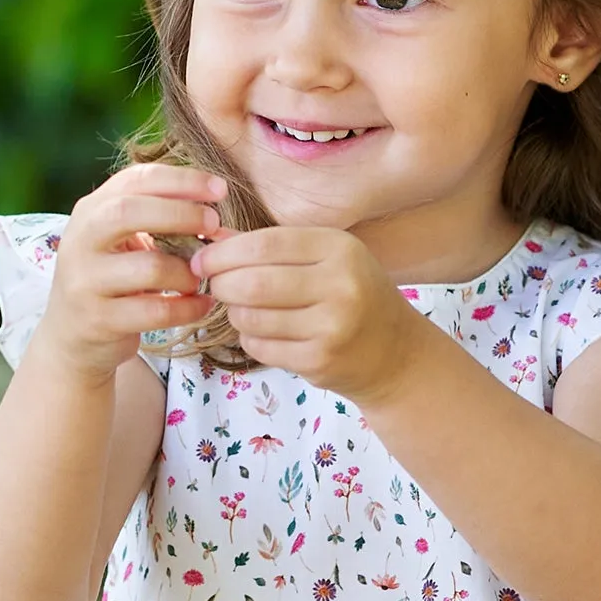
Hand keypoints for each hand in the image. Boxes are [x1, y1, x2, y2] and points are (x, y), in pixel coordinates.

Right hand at [35, 164, 228, 381]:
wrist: (71, 335)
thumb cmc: (111, 278)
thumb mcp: (121, 238)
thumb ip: (153, 215)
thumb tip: (211, 201)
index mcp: (91, 211)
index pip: (135, 180)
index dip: (181, 181)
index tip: (219, 189)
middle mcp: (81, 241)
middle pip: (129, 212)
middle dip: (181, 214)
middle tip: (214, 224)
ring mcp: (86, 282)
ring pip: (149, 268)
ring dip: (187, 271)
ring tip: (201, 277)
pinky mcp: (100, 320)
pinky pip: (156, 311)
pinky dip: (188, 308)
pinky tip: (202, 305)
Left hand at [192, 225, 424, 405]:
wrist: (396, 354)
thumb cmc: (354, 297)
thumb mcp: (327, 260)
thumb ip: (273, 247)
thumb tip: (213, 238)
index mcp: (339, 250)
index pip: (264, 245)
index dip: (224, 252)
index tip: (203, 259)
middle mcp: (340, 286)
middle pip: (254, 283)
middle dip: (222, 284)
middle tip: (216, 286)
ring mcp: (331, 328)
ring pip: (253, 318)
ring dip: (235, 314)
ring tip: (243, 309)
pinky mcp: (320, 361)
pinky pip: (261, 347)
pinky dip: (250, 339)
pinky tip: (263, 333)